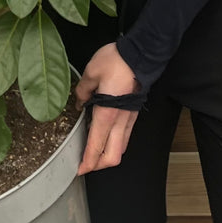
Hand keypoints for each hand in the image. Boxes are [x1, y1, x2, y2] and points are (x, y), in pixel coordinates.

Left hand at [75, 42, 141, 174]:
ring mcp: (130, 118)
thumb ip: (82, 90)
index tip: (79, 169)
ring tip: (94, 152)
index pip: (96, 146)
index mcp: (107, 113)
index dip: (87, 162)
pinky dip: (115, 143)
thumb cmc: (118, 60)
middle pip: (113, 156)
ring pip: (122, 147)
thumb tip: (79, 101)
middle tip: (86, 164)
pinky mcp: (134, 112)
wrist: (142, 53)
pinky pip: (126, 135)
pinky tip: (107, 136)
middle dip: (99, 165)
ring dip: (108, 155)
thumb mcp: (91, 72)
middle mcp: (120, 120)